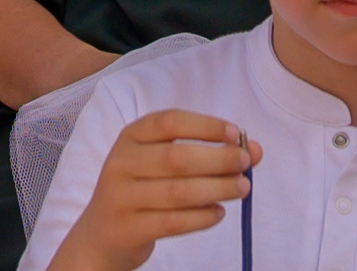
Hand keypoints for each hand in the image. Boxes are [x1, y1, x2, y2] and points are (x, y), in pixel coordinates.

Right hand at [51, 110, 258, 270]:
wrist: (101, 234)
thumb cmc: (141, 189)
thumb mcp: (160, 163)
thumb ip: (205, 151)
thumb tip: (254, 149)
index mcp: (131, 136)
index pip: (170, 122)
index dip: (206, 125)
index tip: (236, 134)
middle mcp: (122, 162)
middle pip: (176, 157)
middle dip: (218, 159)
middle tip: (246, 164)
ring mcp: (122, 197)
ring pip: (178, 192)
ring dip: (217, 188)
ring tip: (242, 188)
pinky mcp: (128, 228)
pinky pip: (173, 222)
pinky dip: (202, 217)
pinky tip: (219, 212)